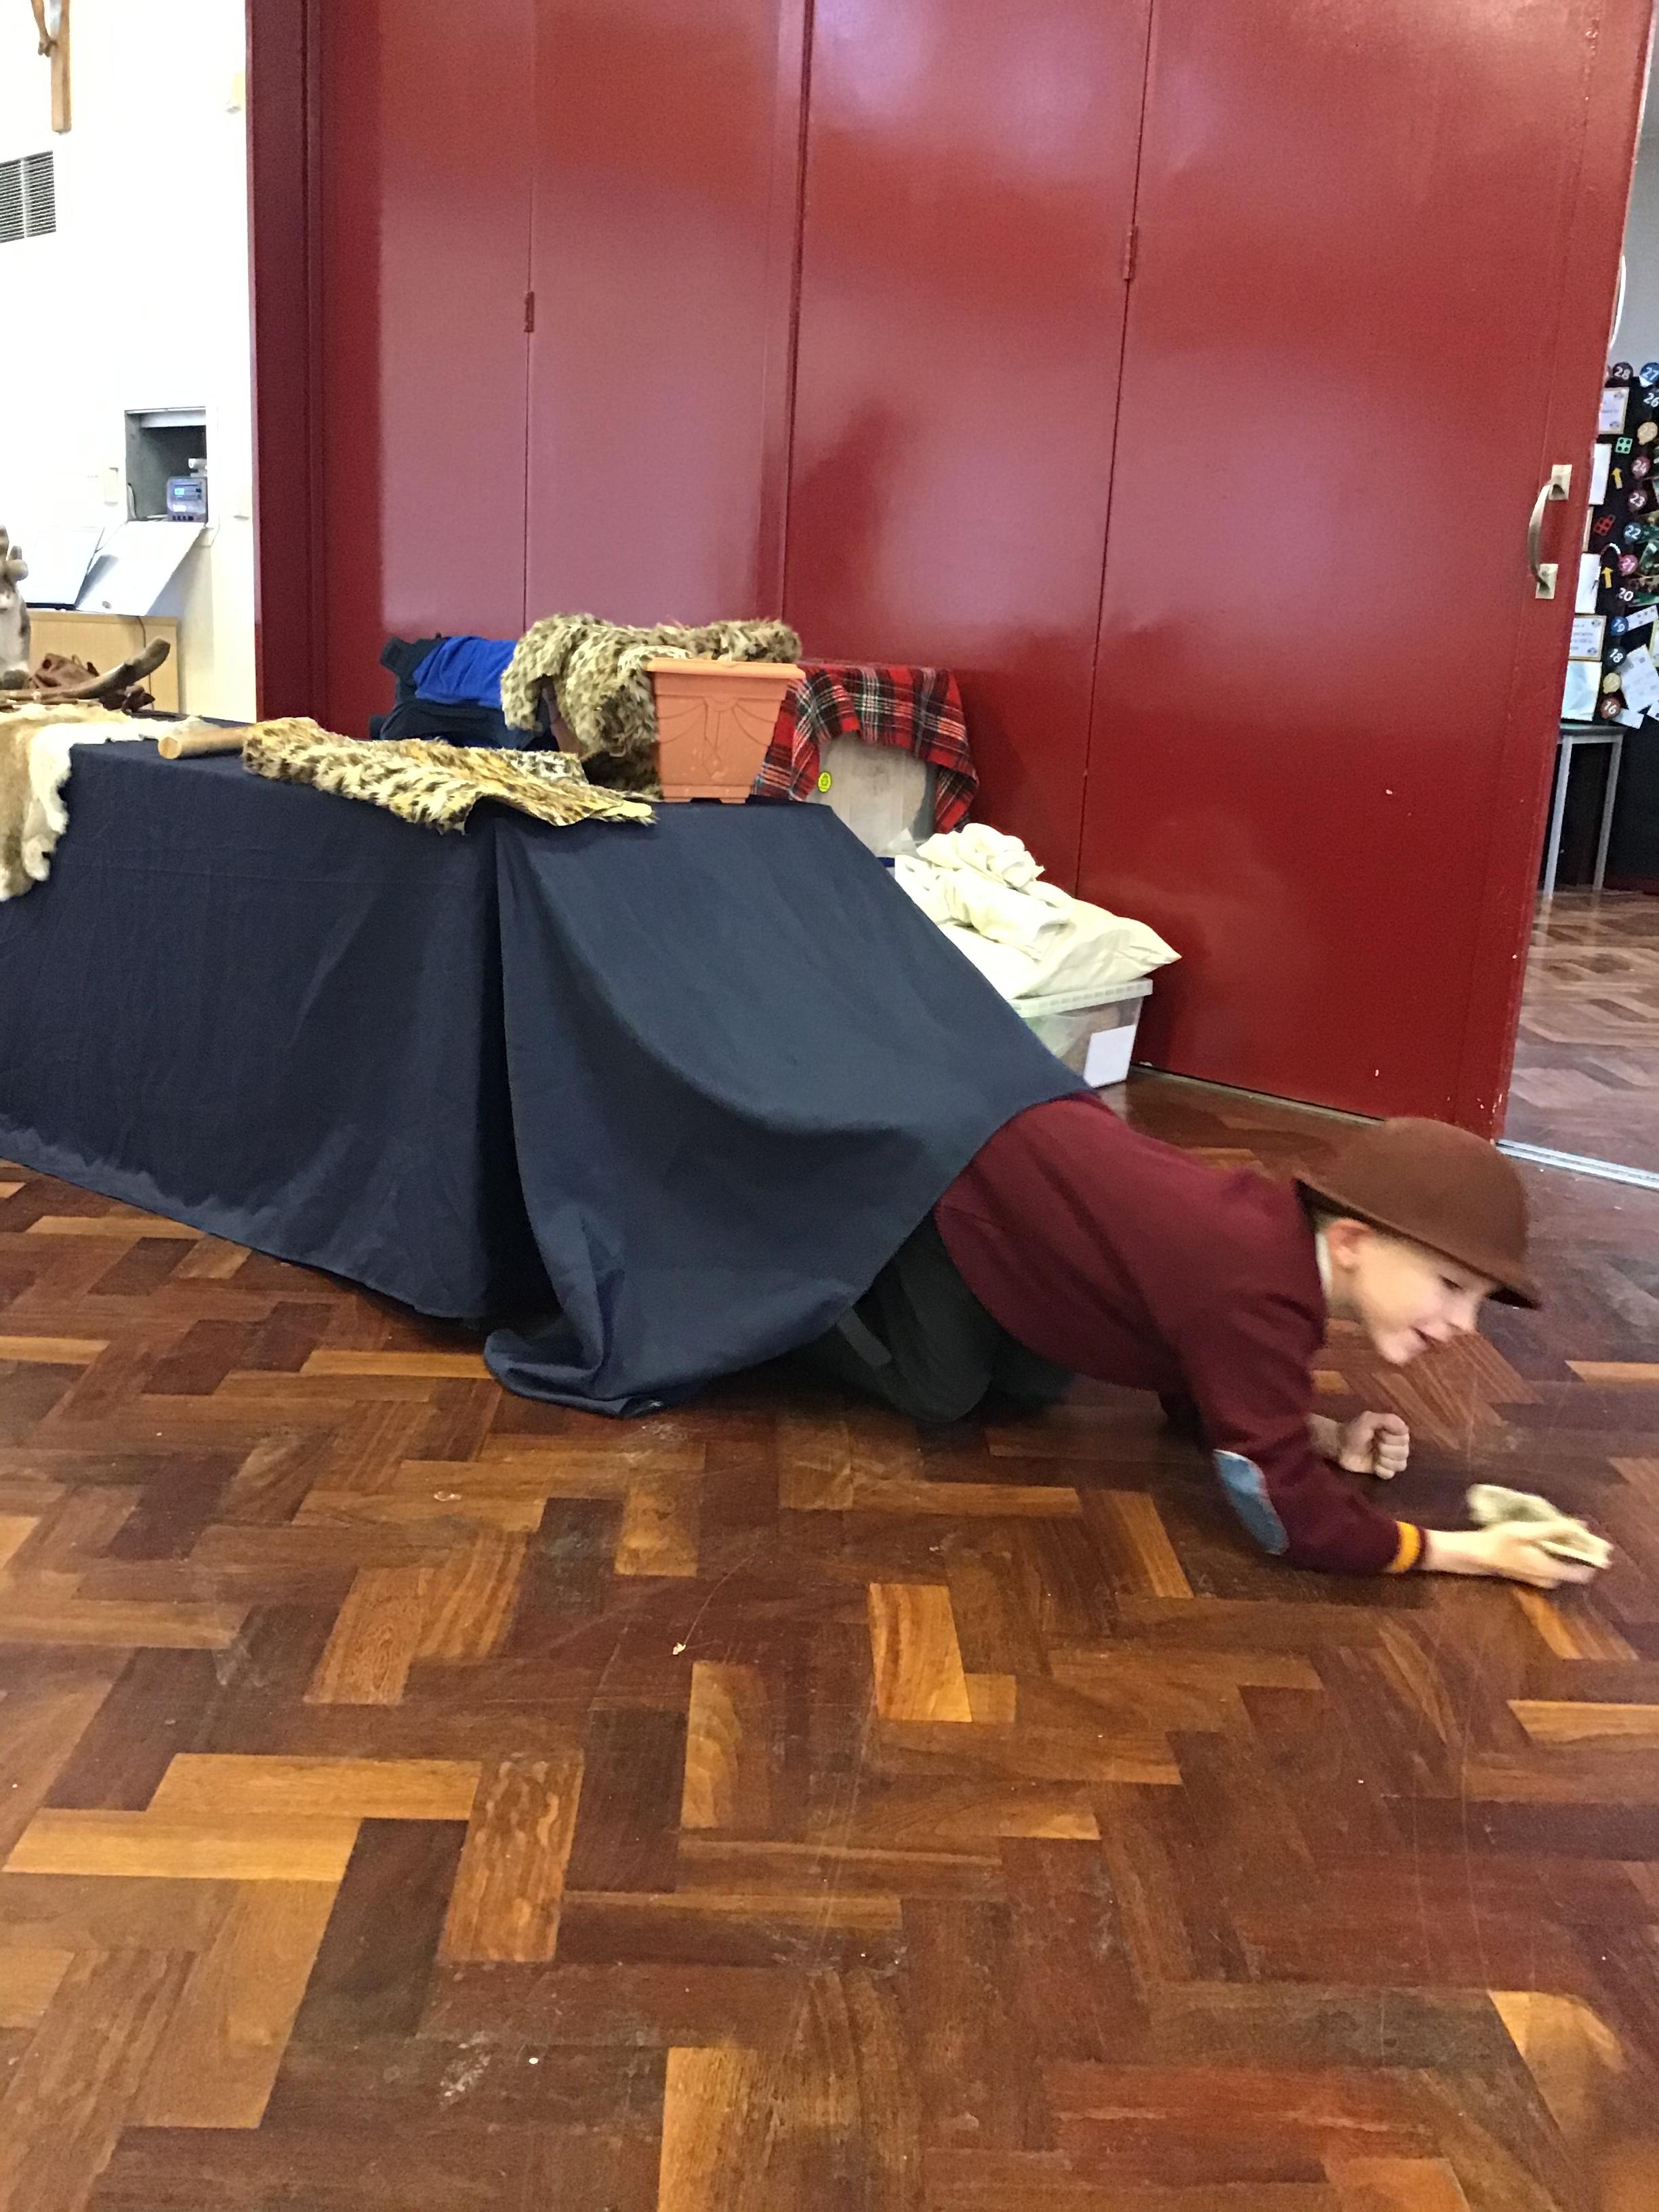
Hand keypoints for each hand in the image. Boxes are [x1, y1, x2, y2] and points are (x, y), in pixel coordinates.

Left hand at [1336, 1411, 1409, 1478]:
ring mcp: (1389, 1459)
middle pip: (1404, 1453)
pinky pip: (1391, 1474)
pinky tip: (1373, 1466)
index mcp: (1395, 1432)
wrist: (1338, 1445)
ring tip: (1374, 1455)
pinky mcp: (1382, 1470)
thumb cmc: (1353, 1430)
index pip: (1404, 1439)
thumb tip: (1405, 1430)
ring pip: (1400, 1465)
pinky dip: (1381, 1471)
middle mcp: (1396, 1445)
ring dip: (1385, 1461)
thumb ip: (1388, 1420)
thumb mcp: (1368, 1419)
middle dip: (1387, 1449)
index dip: (1391, 1438)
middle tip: (1374, 1445)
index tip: (1378, 1434)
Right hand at [1424, 1523, 1602, 1589]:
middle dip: (1577, 1551)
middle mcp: (1547, 1578)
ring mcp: (1538, 1578)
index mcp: (1550, 1570)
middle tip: (1576, 1531)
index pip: (1582, 1573)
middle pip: (1572, 1568)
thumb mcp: (1527, 1532)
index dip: (1590, 1558)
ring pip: (1560, 1566)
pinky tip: (1546, 1539)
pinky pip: (1550, 1565)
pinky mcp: (1529, 1574)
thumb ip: (1553, 1530)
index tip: (1594, 1542)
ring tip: (1563, 1532)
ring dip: (1564, 1551)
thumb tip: (1577, 1528)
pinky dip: (1553, 1553)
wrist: (1475, 1554)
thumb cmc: (1500, 1542)